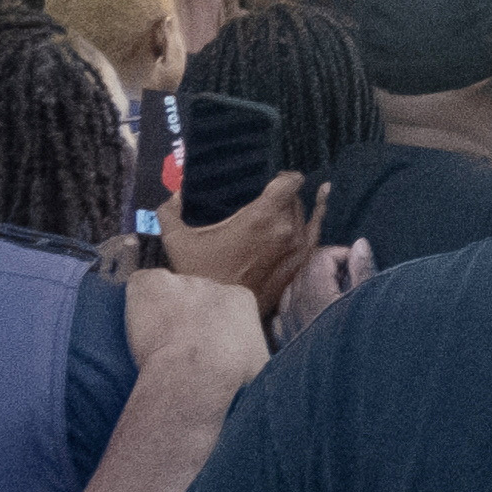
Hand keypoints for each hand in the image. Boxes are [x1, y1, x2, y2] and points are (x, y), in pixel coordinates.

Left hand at [122, 253, 271, 395]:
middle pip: (195, 299)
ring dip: (162, 313)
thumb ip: (252, 355)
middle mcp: (211, 285)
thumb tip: (249, 362)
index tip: (202, 350)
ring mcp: (179, 282)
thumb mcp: (259, 368)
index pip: (224, 308)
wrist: (196, 375)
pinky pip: (140, 284)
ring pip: (167, 293)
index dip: (211, 330)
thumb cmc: (231, 379)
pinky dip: (136, 302)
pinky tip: (137, 325)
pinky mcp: (150, 284)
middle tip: (177, 350)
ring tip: (155, 343)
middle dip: (187, 320)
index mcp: (241, 300)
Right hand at [157, 167, 315, 306]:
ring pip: (304, 216)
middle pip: (294, 200)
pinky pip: (316, 235)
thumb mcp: (177, 241)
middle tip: (267, 198)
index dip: (285, 177)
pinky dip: (319, 219)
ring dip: (296, 208)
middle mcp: (286, 229)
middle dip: (283, 196)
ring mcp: (297, 249)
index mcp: (261, 216)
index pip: (289, 183)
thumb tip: (174, 196)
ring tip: (294, 200)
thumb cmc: (200, 275)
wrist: (218, 314)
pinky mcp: (300, 265)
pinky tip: (322, 205)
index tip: (275, 178)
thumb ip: (170, 212)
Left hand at [281, 240, 377, 336]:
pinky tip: (310, 314)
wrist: (348, 391)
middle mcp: (297, 307)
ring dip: (312, 286)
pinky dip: (295, 307)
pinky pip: (283, 315)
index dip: (343, 255)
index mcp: (317, 294)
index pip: (322, 257)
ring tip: (336, 298)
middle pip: (305, 271)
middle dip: (329, 269)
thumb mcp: (370, 303)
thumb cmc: (363, 344)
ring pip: (292, 291)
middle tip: (353, 283)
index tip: (360, 267)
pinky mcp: (288, 342)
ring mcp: (289, 325)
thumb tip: (359, 243)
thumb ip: (363, 271)